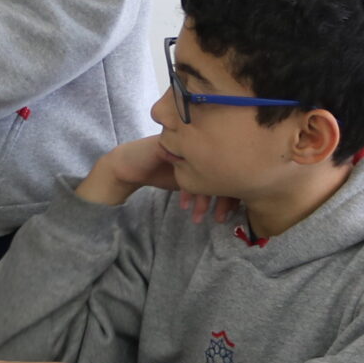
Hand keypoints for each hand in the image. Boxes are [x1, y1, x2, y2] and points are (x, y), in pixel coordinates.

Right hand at [77, 136, 237, 224]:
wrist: (130, 166)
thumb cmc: (162, 171)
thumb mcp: (191, 179)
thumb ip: (209, 182)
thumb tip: (233, 199)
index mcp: (208, 149)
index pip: (230, 169)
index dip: (232, 194)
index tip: (227, 214)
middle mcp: (200, 143)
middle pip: (222, 170)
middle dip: (221, 200)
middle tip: (218, 219)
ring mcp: (187, 143)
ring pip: (206, 171)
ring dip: (203, 199)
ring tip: (198, 217)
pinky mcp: (173, 148)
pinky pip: (188, 170)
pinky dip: (189, 191)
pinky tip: (184, 205)